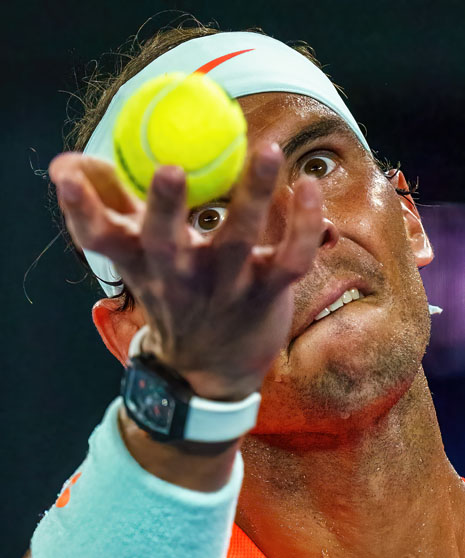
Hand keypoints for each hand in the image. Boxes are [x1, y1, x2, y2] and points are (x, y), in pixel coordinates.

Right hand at [49, 142, 323, 399]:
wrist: (208, 369)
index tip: (64, 177)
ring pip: (238, 240)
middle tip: (170, 169)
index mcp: (142, 262)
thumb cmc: (172, 294)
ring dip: (253, 196)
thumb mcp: (136, 257)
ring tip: (266, 152)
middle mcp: (179, 276)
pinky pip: (290, 258)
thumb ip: (107, 205)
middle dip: (164, 207)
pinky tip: (309, 187)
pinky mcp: (266, 293)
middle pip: (165, 241)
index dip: (80, 209)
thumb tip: (63, 163)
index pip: (100, 239)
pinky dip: (304, 226)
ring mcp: (225, 286)